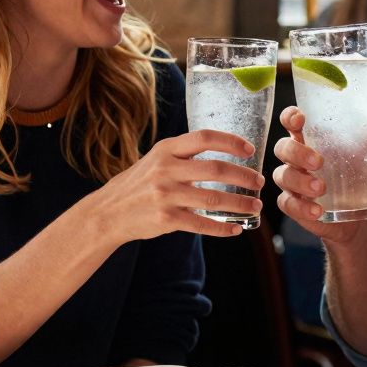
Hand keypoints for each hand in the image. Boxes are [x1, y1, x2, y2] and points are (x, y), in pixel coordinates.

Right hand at [76, 129, 264, 244]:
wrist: (107, 212)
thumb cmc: (138, 185)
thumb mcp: (156, 160)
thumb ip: (183, 156)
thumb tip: (222, 155)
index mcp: (166, 150)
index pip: (204, 138)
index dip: (231, 141)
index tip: (250, 150)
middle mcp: (166, 169)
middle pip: (216, 169)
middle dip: (244, 176)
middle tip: (259, 181)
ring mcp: (165, 195)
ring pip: (214, 199)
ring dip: (240, 203)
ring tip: (255, 206)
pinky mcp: (165, 219)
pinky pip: (201, 224)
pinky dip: (222, 228)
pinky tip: (235, 229)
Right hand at [272, 106, 366, 243]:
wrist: (357, 216)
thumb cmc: (357, 177)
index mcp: (310, 139)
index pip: (291, 121)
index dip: (290, 116)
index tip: (300, 119)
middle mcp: (296, 158)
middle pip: (283, 147)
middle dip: (297, 152)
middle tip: (319, 162)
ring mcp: (291, 181)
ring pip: (282, 175)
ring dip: (300, 181)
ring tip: (321, 188)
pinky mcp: (292, 204)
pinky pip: (287, 203)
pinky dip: (302, 208)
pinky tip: (318, 211)